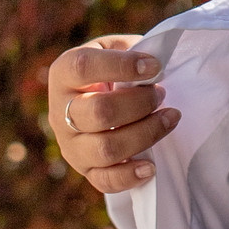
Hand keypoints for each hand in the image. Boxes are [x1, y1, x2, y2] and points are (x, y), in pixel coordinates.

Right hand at [47, 35, 179, 194]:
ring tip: (170, 118)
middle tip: (161, 94)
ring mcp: (70, 144)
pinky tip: (152, 165)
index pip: (83, 67)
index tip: (154, 66)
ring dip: (146, 134)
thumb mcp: (115, 48)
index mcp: (63, 73)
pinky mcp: (84, 170)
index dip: (122, 66)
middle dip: (140, 103)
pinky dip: (130, 176)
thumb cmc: (113, 69)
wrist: (99, 96)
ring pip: (106, 149)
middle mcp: (58, 111)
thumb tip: (155, 66)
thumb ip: (132, 50)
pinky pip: (104, 181)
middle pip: (99, 112)